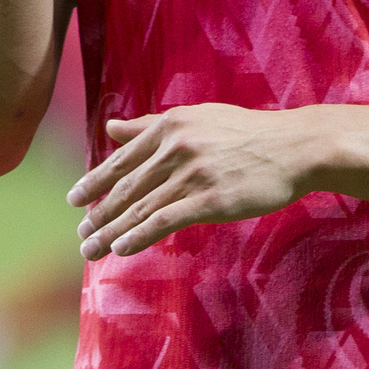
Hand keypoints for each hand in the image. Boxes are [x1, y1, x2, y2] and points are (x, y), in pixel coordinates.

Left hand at [66, 104, 317, 258]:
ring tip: (91, 249)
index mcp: (170, 125)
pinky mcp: (211, 199)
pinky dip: (139, 236)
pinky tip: (122, 249)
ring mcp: (193, 173)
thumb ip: (150, 125)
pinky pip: (165, 221)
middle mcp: (176, 146)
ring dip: (110, 231)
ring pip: (140, 207)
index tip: (74, 200)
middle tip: (81, 234)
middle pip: (126, 186)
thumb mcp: (197, 119)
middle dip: (98, 213)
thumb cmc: (246, 133)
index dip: (95, 182)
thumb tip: (110, 126)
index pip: (123, 158)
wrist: (294, 147)